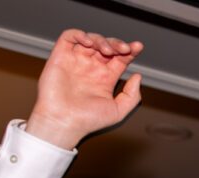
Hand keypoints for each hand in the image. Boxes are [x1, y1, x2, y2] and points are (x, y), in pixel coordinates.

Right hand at [25, 29, 143, 149]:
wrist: (64, 122)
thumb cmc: (88, 121)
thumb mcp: (118, 111)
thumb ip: (132, 95)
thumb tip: (138, 76)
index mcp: (105, 78)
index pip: (120, 58)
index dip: (130, 51)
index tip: (138, 47)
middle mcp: (91, 68)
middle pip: (107, 46)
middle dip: (117, 44)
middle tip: (125, 49)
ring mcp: (76, 61)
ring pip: (90, 39)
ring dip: (101, 40)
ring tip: (108, 50)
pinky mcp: (60, 56)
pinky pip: (68, 37)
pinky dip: (79, 34)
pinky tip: (89, 43)